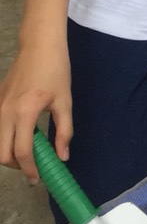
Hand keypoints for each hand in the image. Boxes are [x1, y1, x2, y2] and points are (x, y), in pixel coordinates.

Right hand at [0, 44, 72, 181]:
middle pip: (2, 154)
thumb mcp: (64, 101)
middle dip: (17, 166)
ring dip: (10, 154)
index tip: (39, 178)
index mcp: (24, 113)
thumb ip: (64, 131)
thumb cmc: (55, 70)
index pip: (22, 152)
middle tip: (34, 167)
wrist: (39, 45)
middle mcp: (5, 113)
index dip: (30, 169)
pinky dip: (6, 140)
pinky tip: (23, 135)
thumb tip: (62, 157)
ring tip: (29, 152)